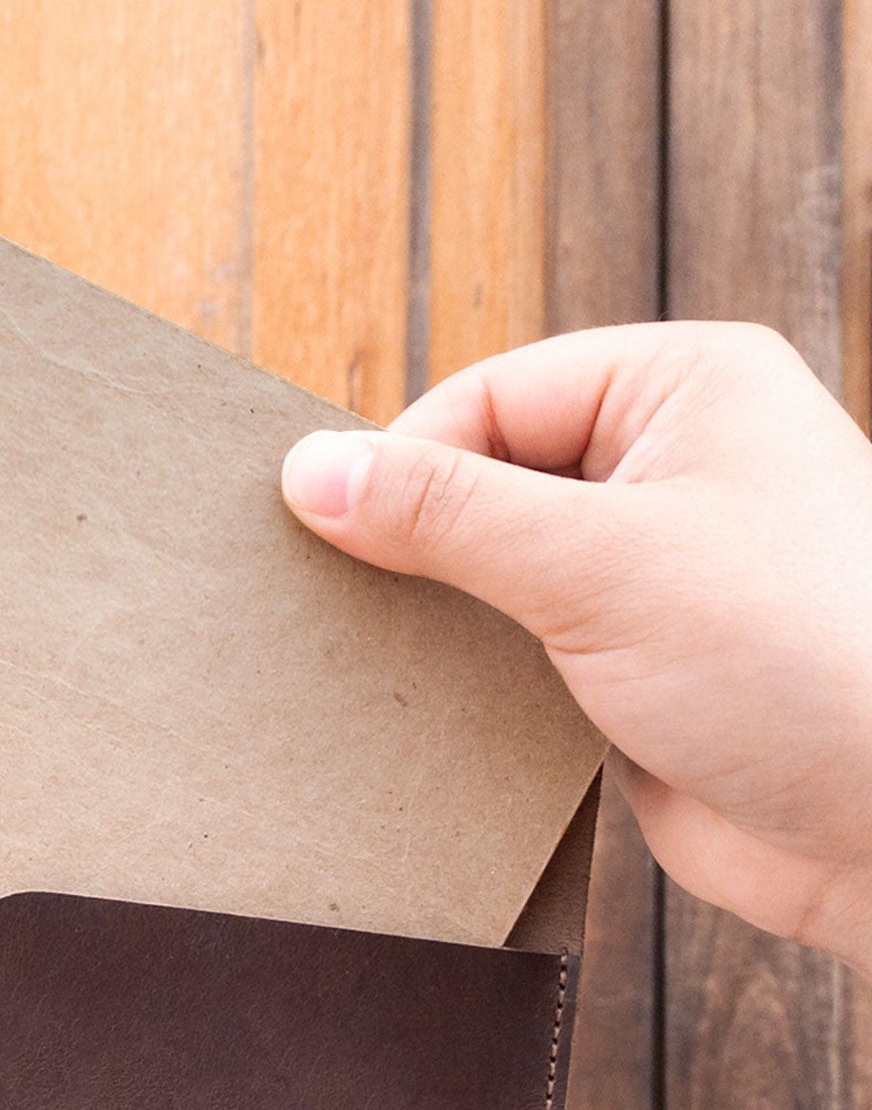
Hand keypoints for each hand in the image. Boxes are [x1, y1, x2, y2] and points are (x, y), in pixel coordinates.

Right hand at [282, 321, 871, 972]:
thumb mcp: (601, 563)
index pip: (486, 399)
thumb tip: (309, 469)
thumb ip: (446, 515)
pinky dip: (466, 688)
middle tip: (340, 608)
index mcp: (681, 390)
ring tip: (375, 667)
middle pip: (482, 485)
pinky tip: (426, 718)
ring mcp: (651, 578)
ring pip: (491, 580)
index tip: (327, 538)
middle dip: (414, 550)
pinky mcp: (632, 675)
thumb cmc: (801, 659)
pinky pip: (515, 661)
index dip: (402, 466)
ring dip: (437, 627)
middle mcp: (668, 471)